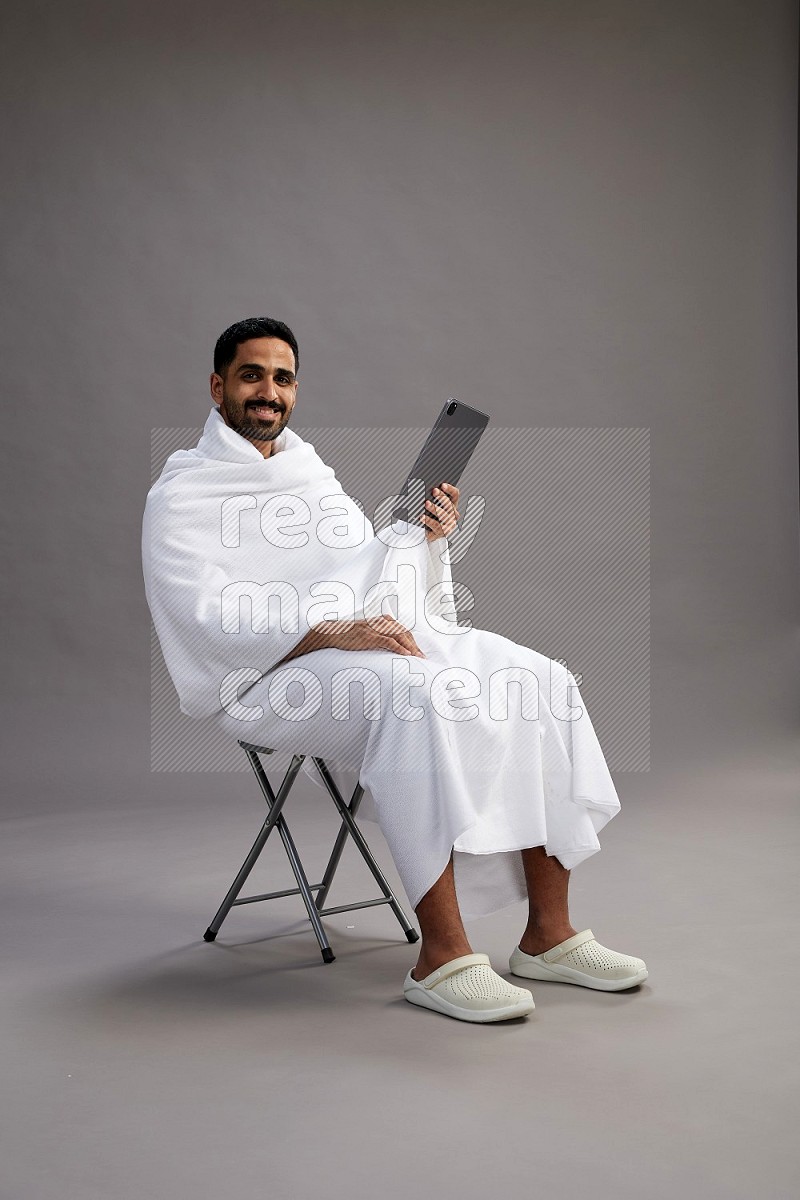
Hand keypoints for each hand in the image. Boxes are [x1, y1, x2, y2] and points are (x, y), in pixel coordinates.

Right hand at [308, 616, 426, 657]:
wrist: (330, 633)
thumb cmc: (347, 635)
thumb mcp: (366, 632)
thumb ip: (377, 635)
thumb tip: (388, 646)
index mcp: (381, 620)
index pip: (403, 630)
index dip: (412, 641)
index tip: (418, 652)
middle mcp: (380, 622)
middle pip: (404, 632)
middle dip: (414, 645)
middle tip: (422, 657)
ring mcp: (374, 628)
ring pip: (399, 635)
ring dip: (410, 647)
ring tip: (418, 657)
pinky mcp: (369, 636)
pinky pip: (388, 641)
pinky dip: (399, 647)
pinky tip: (406, 654)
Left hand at [422, 481, 459, 542]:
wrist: (430, 532)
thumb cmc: (431, 515)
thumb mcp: (433, 504)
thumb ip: (432, 497)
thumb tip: (423, 487)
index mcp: (452, 504)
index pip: (455, 494)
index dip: (449, 489)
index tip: (442, 485)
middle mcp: (453, 513)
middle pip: (449, 504)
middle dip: (441, 497)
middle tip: (434, 491)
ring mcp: (449, 523)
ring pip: (443, 515)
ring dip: (434, 508)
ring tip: (426, 504)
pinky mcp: (443, 532)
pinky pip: (436, 526)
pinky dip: (428, 521)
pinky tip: (422, 517)